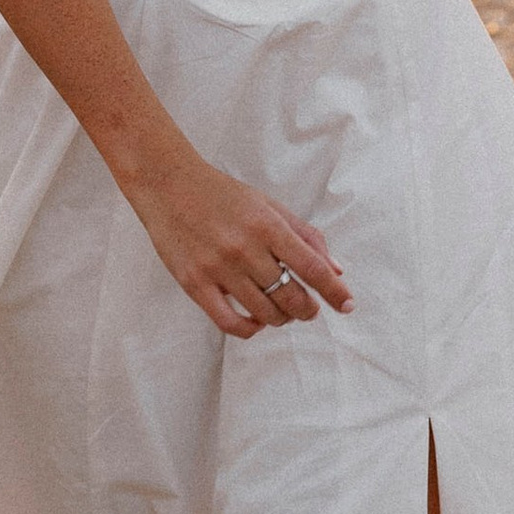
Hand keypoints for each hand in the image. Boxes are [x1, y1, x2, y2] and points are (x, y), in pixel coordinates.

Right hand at [125, 153, 349, 340]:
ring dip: (282, 319)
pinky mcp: (194, 283)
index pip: (312, 268)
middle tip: (309, 309)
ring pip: (265, 313)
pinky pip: (229, 323)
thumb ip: (304, 235)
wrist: (167, 184)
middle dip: (308, 310)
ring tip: (281, 312)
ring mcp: (218, 268)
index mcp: (267, 225)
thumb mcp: (268, 205)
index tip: (346, 304)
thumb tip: (336, 270)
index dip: (334, 291)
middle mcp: (245, 248)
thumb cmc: (222, 194)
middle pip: (291, 297)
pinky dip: (250, 329)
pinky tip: (256, 321)